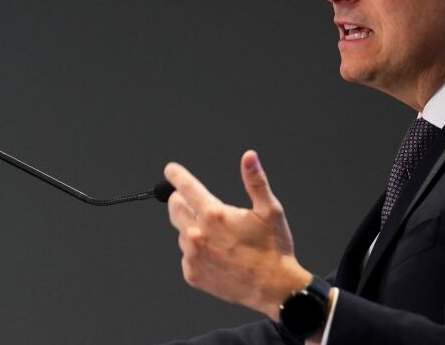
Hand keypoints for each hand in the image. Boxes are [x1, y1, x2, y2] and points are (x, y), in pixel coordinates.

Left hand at [164, 150, 312, 320]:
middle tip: (196, 202)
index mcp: (215, 215)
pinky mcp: (192, 274)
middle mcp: (197, 235)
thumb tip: (248, 157)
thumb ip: (255, 180)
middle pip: (175, 208)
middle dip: (181, 200)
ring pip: (182, 232)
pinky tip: (217, 254)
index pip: (186, 187)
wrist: (273, 287)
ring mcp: (193, 256)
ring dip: (192, 227)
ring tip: (218, 235)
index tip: (170, 170)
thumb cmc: (273, 248)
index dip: (177, 175)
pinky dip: (197, 250)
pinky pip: (187, 255)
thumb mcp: (270, 209)